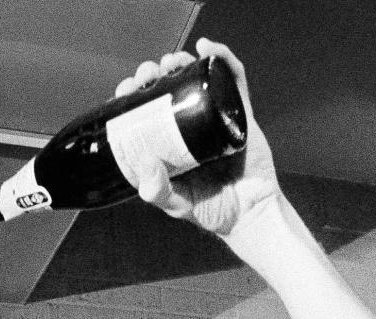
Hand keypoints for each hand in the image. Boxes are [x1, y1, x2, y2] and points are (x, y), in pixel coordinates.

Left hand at [115, 37, 279, 237]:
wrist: (250, 214)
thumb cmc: (213, 211)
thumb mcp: (177, 204)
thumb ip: (158, 191)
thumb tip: (145, 162)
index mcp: (168, 145)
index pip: (145, 111)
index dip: (132, 96)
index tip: (125, 90)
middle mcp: (189, 127)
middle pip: (167, 89)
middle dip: (153, 75)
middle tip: (147, 74)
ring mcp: (214, 116)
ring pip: (195, 77)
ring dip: (180, 62)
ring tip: (171, 62)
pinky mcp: (239, 112)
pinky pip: (232, 78)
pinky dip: (221, 58)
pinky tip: (207, 48)